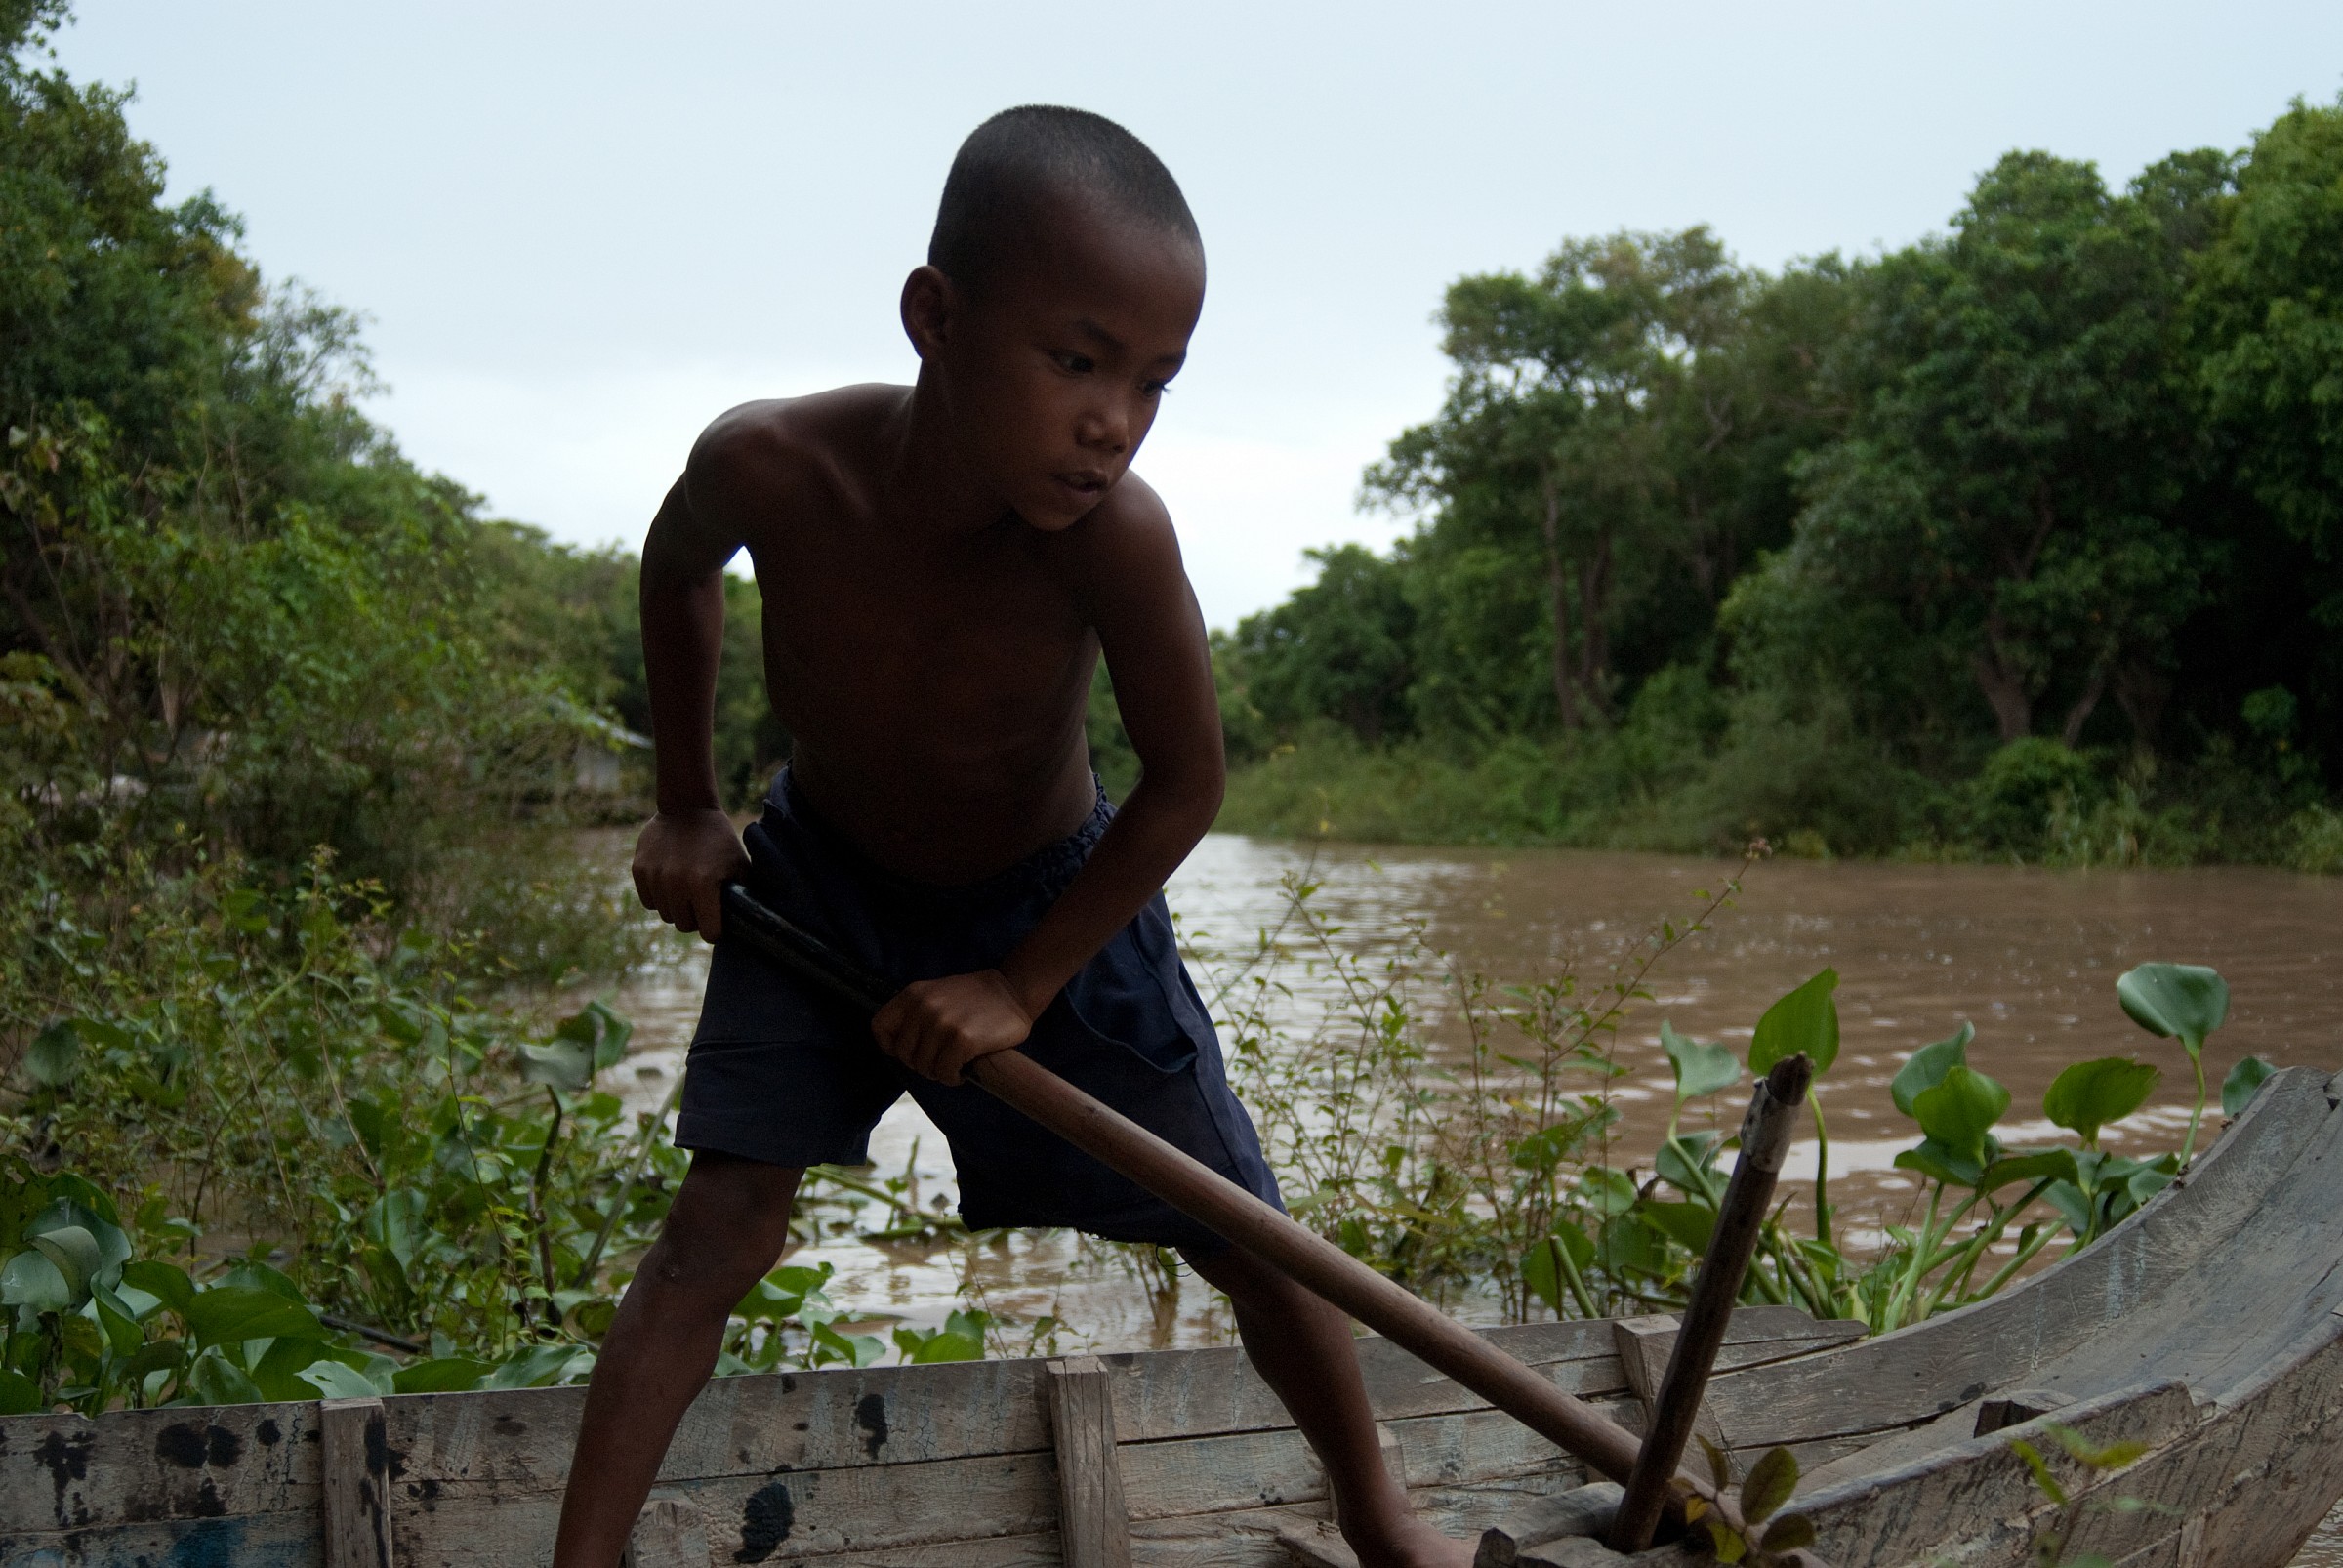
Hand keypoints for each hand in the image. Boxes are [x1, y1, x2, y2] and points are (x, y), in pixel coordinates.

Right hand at [631, 808, 749, 940]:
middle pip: (685, 926)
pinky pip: (649, 902)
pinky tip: (670, 882)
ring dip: (677, 907)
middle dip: (695, 918)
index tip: (716, 920)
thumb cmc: (719, 839)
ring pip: (666, 915)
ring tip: (686, 889)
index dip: (715, 929)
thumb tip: (751, 921)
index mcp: (703, 884)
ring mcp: (655, 877)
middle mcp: (676, 884)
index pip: (709, 932)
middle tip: (701, 902)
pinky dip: (659, 897)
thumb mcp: (739, 864)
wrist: (687, 806)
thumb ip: (743, 894)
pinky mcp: (639, 870)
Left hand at [873, 970, 1035, 1084]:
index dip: (892, 1046)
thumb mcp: (936, 994)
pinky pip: (945, 1073)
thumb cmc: (975, 997)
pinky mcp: (962, 1040)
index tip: (910, 1052)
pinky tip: (963, 1070)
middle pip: (904, 1054)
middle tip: (939, 1061)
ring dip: (939, 1072)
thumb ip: (915, 1014)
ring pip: (925, 1067)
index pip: (880, 1027)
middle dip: (921, 1064)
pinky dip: (953, 1077)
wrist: (1014, 990)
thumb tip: (898, 1048)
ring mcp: (942, 1024)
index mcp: (913, 995)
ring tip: (954, 1065)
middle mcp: (923, 1007)